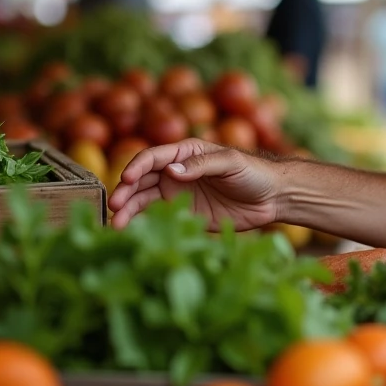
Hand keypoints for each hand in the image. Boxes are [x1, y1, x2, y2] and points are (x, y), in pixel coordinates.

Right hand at [108, 138, 279, 231]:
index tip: (126, 180)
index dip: (137, 167)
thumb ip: (202, 165)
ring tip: (115, 225)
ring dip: (128, 210)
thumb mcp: (231, 163)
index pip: (153, 157)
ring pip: (144, 199)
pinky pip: (157, 216)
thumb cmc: (254, 173)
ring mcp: (177, 193)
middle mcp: (176, 171)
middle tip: (114, 207)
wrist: (272, 198)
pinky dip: (141, 222)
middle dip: (125, 191)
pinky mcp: (183, 213)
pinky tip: (130, 232)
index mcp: (186, 153)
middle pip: (142, 179)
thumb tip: (170, 170)